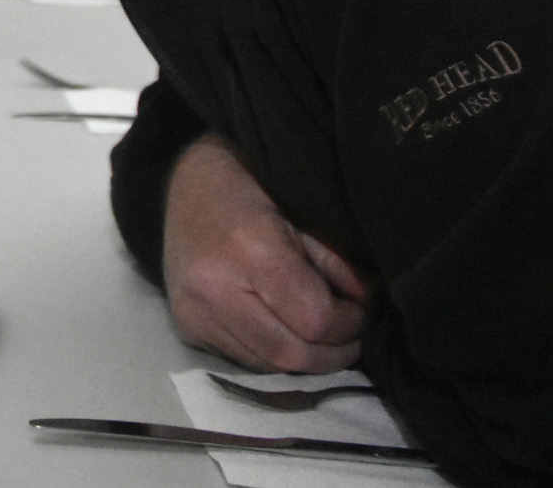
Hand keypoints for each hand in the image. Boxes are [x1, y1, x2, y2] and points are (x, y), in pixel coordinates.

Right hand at [161, 133, 371, 371]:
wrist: (185, 185)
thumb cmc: (252, 187)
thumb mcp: (304, 213)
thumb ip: (338, 263)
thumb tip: (367, 306)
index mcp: (247, 251)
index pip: (314, 320)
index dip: (349, 322)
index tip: (362, 308)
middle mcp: (213, 290)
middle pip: (292, 354)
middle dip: (333, 351)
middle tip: (352, 332)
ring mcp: (194, 314)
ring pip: (270, 367)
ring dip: (306, 358)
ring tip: (323, 332)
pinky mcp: (187, 329)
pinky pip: (246, 362)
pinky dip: (275, 354)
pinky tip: (286, 330)